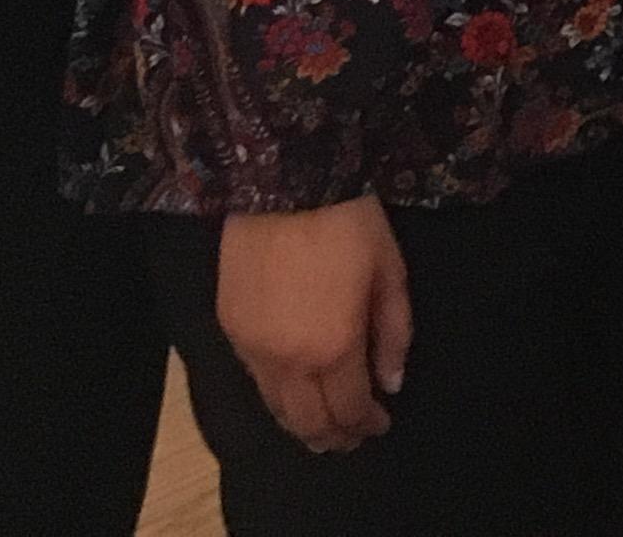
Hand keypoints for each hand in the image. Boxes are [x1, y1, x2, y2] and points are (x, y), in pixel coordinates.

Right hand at [216, 200, 410, 453]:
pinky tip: (291, 393)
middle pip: (308, 421)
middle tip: (351, 439)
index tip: (380, 425)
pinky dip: (276, 397)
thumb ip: (394, 333)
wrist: (282, 181)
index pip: (349, 409)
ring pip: (275, 408)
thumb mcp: (390, 273)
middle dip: (332, 437)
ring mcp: (251, 348)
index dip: (366, 425)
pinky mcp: (228, 328)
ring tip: (321, 429)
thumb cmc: (348, 223)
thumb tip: (392, 383)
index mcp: (334, 349)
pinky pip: (253, 381)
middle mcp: (287, 361)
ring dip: (300, 425)